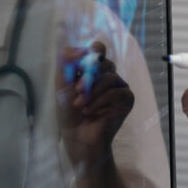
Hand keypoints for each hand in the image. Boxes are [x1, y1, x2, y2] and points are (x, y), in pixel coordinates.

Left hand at [56, 42, 134, 166]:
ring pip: (110, 76)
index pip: (97, 49)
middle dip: (88, 76)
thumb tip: (80, 50)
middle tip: (76, 91)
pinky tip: (90, 111)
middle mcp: (107, 75)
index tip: (77, 68)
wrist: (78, 138)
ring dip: (92, 91)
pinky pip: (117, 91)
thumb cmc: (69, 113)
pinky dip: (100, 101)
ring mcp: (119, 86)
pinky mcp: (127, 99)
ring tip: (80, 105)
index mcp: (93, 69)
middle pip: (104, 61)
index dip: (89, 53)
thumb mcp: (61, 86)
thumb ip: (66, 65)